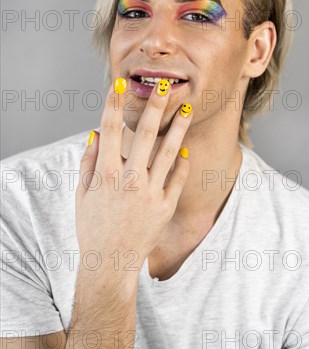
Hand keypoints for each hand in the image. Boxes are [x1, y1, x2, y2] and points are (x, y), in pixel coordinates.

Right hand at [75, 78, 191, 282]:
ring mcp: (150, 194)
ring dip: (178, 127)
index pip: (110, 131)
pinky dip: (181, 161)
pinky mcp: (165, 207)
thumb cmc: (92, 229)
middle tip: (163, 85)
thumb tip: (95, 135)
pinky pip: (177, 178)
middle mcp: (130, 181)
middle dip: (154, 106)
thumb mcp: (82, 196)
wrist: (110, 264)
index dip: (113, 105)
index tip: (119, 84)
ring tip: (187, 108)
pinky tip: (185, 146)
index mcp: (106, 176)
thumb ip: (89, 165)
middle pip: (144, 135)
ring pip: (167, 152)